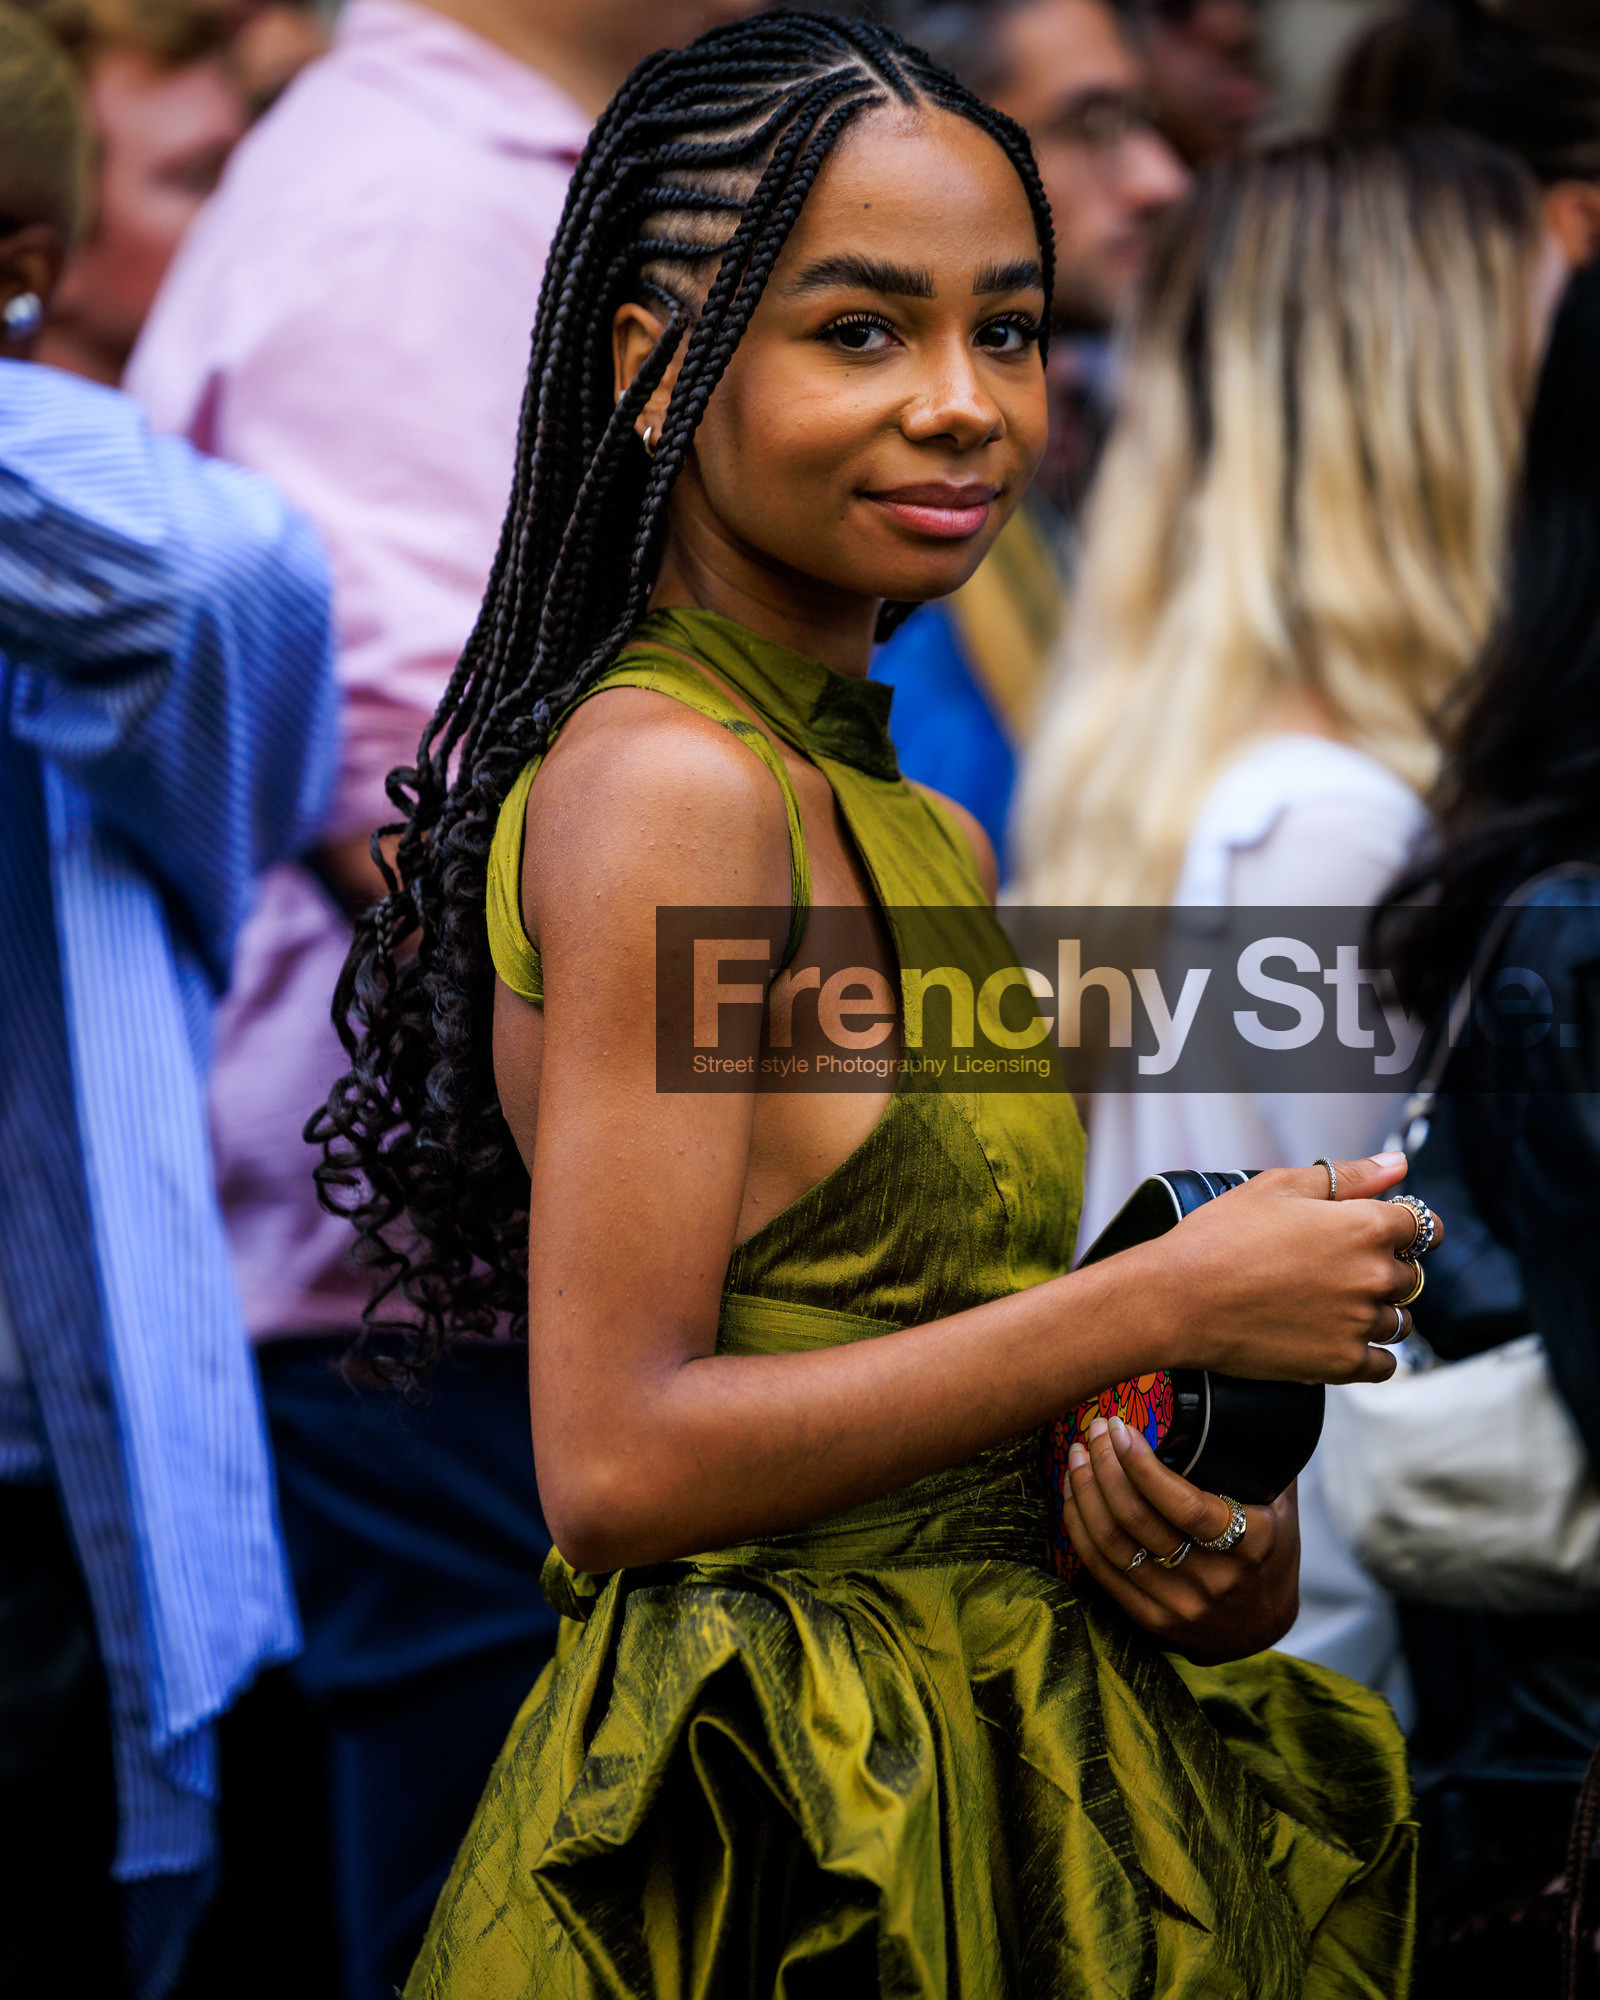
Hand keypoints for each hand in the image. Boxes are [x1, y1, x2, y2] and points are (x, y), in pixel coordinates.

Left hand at [1060, 1413, 1298, 1664]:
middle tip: (1097, 1430)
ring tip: (1079, 1454)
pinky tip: (1073, 1493)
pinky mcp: (1153, 1620)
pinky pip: (1102, 1569)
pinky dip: (1079, 1526)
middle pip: (1139, 1519)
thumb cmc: (1271, 1545)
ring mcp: (1181, 1605)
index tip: (1122, 1429)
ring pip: (1114, 1543)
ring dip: (1086, 1491)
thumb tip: (1233, 1394)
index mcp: (1252, 1544)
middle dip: (1106, 1466)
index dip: (1143, 1467)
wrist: (1264, 1624)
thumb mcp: (1281, 1502)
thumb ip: (1258, 1457)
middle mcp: (1215, 1580)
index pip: (1186, 1505)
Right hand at [1138, 1152, 1441, 1386]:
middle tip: (1332, 1269)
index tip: (1384, 1235)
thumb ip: (1348, 1176)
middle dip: (1382, 1269)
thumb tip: (1396, 1164)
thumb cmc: (1219, 1237)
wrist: (1178, 1298)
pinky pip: (1384, 1364)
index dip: (1404, 1228)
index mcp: (1365, 1225)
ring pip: (1398, 1320)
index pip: (1422, 1227)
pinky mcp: (1341, 1363)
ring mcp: (1359, 1323)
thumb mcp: (1279, 1187)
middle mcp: (1373, 1275)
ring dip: (1376, 1311)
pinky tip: (1337, 1338)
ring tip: (1327, 1304)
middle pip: (1410, 1275)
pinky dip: (1370, 1353)